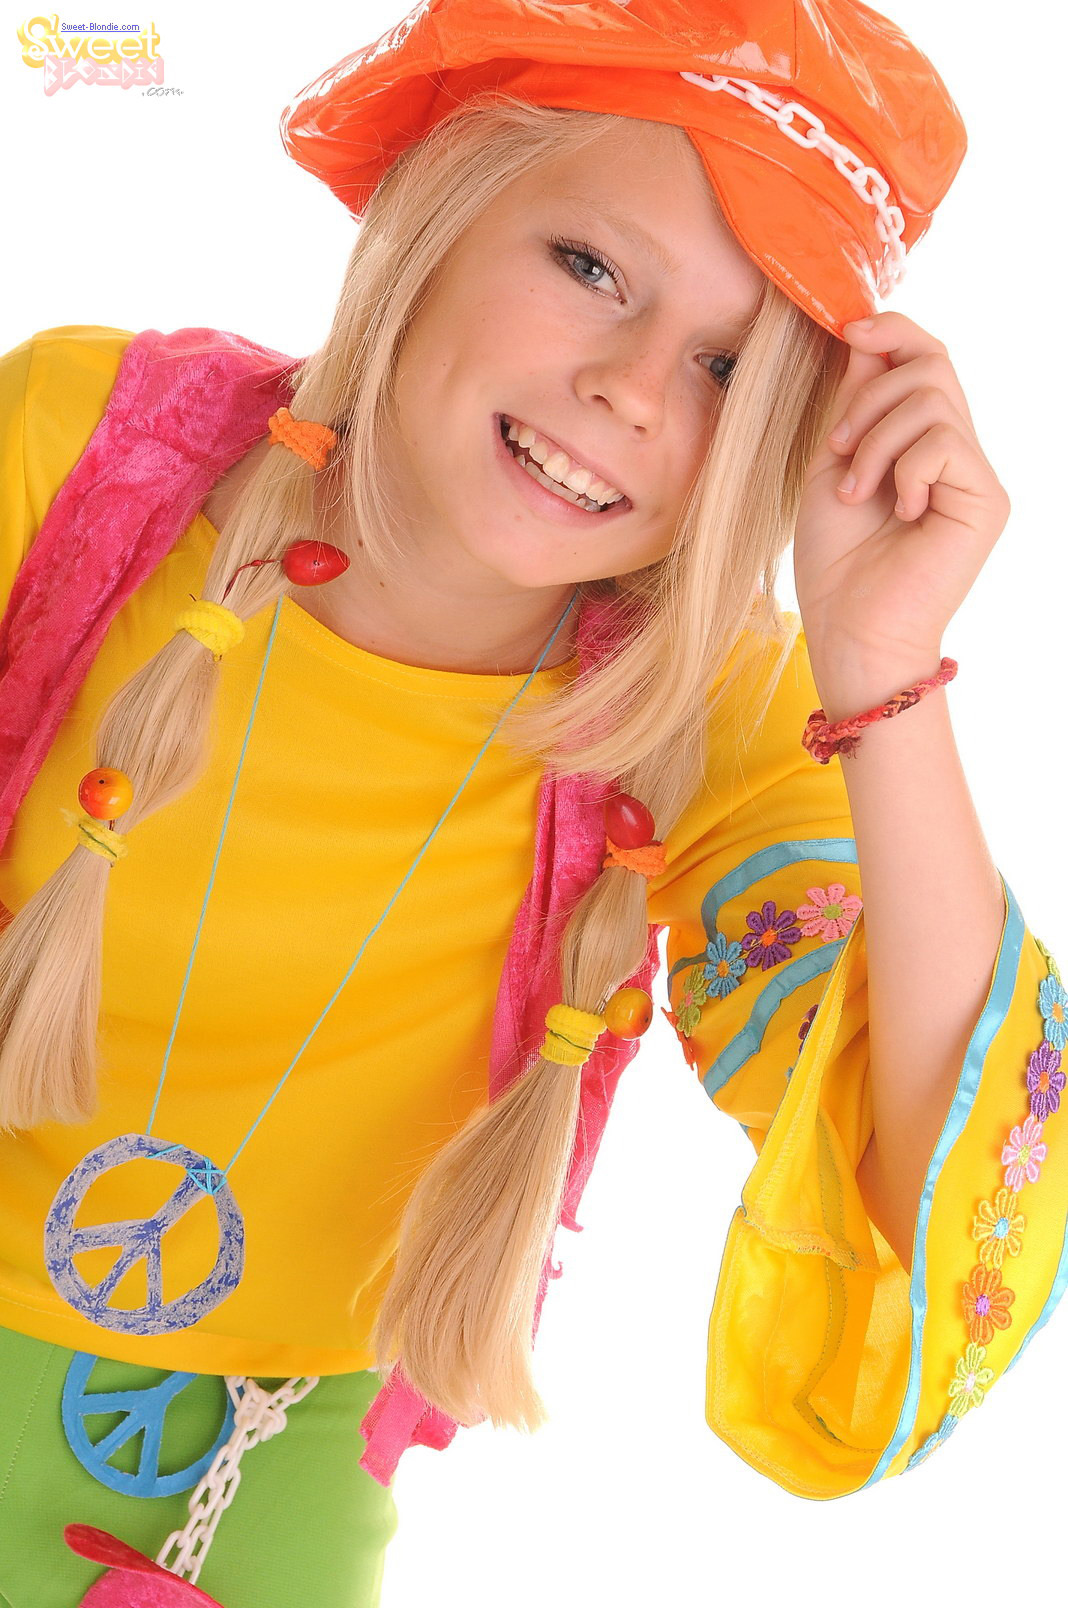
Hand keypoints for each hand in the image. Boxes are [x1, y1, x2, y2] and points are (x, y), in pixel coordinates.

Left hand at [794, 311, 1010, 667]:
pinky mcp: (987, 499)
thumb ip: (855, 403)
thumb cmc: (836, 561)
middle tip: (838, 449)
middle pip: (933, 363)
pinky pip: (945, 441)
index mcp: (921, 441)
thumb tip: (865, 335)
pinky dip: (904, 468)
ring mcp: (975, 475)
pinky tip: (897, 509)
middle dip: (869, 396)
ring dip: (876, 438)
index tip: (847, 331)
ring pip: (933, 399)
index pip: (926, 358)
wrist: (849, 628)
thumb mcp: (834, 464)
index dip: (892, 331)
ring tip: (856, 489)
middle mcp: (957, 452)